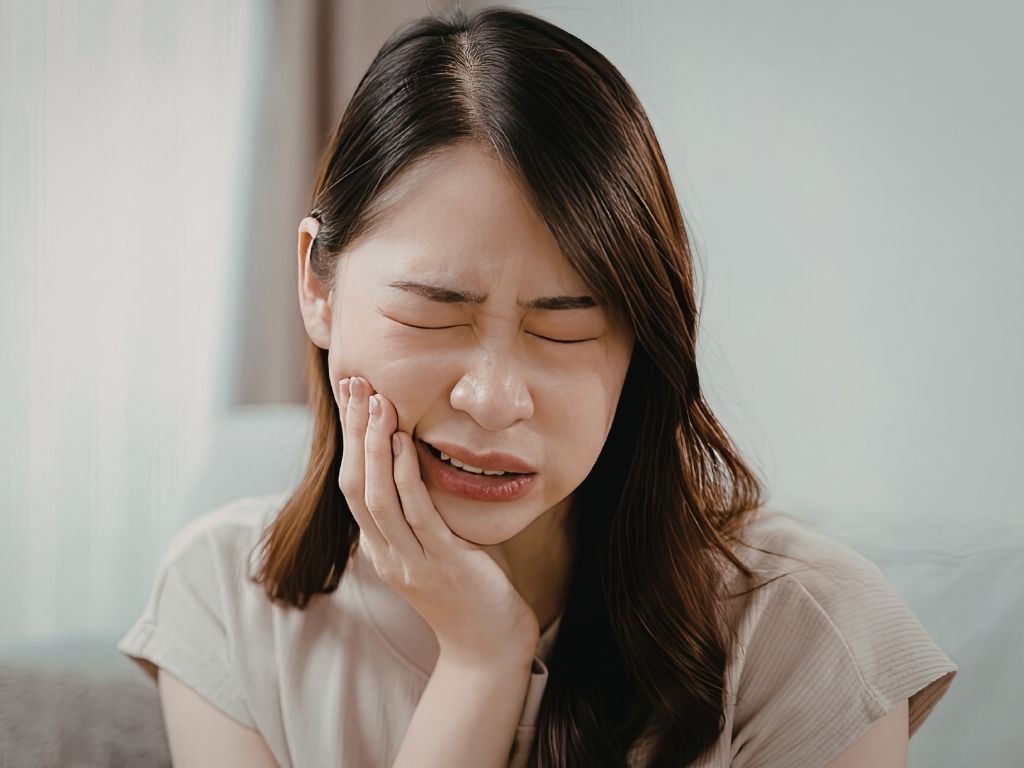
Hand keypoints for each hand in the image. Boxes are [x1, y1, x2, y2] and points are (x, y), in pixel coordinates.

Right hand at [336, 376, 540, 666]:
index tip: (352, 395)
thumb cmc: (468, 590)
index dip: (350, 439)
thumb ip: (421, 511)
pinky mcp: (442, 565)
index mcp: (381, 548)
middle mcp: (386, 554)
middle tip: (354, 384)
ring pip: (376, 498)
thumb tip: (421, 461)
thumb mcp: (435, 545)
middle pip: (354, 484)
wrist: (488, 646)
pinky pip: (416, 515)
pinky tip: (405, 445)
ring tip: (377, 403)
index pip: (352, 485)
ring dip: (374, 447)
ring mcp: (410, 562)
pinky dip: (406, 478)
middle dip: (354, 432)